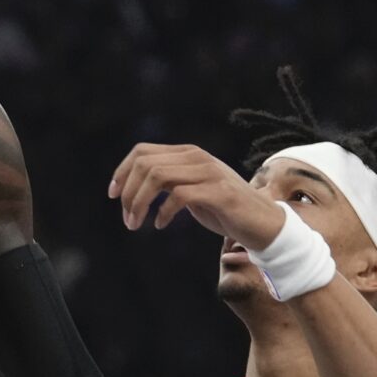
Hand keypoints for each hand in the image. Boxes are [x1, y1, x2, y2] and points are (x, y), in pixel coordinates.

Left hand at [108, 144, 283, 247]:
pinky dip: (163, 212)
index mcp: (188, 154)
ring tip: (136, 224)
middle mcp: (197, 158)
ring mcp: (210, 173)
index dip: (122, 171)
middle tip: (127, 218)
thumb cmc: (223, 210)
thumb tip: (132, 186)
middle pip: (145, 164)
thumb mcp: (190, 190)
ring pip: (158, 176)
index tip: (112, 194)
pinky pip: (179, 195)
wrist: (264, 224)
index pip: (142, 151)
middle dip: (128, 192)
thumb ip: (168, 182)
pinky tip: (161, 225)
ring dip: (139, 203)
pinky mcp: (220, 192)